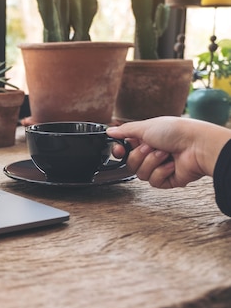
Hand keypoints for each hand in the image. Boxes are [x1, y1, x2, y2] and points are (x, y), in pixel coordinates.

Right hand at [107, 116, 230, 188]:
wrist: (197, 146)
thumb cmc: (176, 132)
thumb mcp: (145, 126)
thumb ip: (125, 130)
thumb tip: (110, 131)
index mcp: (145, 139)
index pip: (124, 149)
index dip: (119, 151)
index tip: (119, 149)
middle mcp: (151, 153)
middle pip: (130, 163)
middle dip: (139, 155)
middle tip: (150, 147)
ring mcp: (159, 167)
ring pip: (140, 173)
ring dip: (152, 162)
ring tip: (165, 154)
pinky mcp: (167, 179)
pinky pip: (153, 181)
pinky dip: (162, 171)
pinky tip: (172, 164)